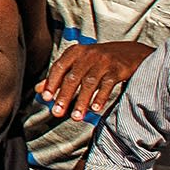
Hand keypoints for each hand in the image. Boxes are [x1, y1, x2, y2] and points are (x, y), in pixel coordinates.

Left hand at [35, 38, 149, 120]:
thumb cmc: (99, 60)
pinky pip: (107, 84)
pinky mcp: (118, 69)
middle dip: (64, 96)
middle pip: (73, 77)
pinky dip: (100, 97)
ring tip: (76, 117)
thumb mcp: (79, 62)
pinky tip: (95, 109)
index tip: (45, 98)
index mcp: (75, 52)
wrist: (131, 52)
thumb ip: (60, 75)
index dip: (51, 83)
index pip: (59, 67)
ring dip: (82, 101)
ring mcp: (104, 61)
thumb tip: (38, 89)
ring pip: (89, 82)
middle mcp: (88, 54)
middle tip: (57, 113)